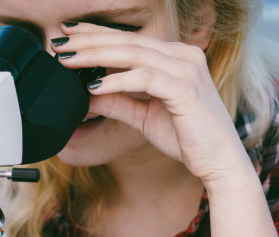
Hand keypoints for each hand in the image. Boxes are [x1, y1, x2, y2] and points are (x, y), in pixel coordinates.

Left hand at [52, 22, 251, 184]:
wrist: (219, 161)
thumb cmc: (187, 137)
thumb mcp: (144, 117)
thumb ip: (118, 102)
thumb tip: (88, 95)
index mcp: (175, 59)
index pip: (130, 40)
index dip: (97, 34)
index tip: (69, 34)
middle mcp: (183, 57)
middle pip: (128, 41)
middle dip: (89, 41)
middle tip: (59, 43)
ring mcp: (186, 70)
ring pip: (134, 54)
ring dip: (96, 56)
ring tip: (68, 60)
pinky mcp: (185, 89)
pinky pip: (145, 79)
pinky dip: (117, 82)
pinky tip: (94, 86)